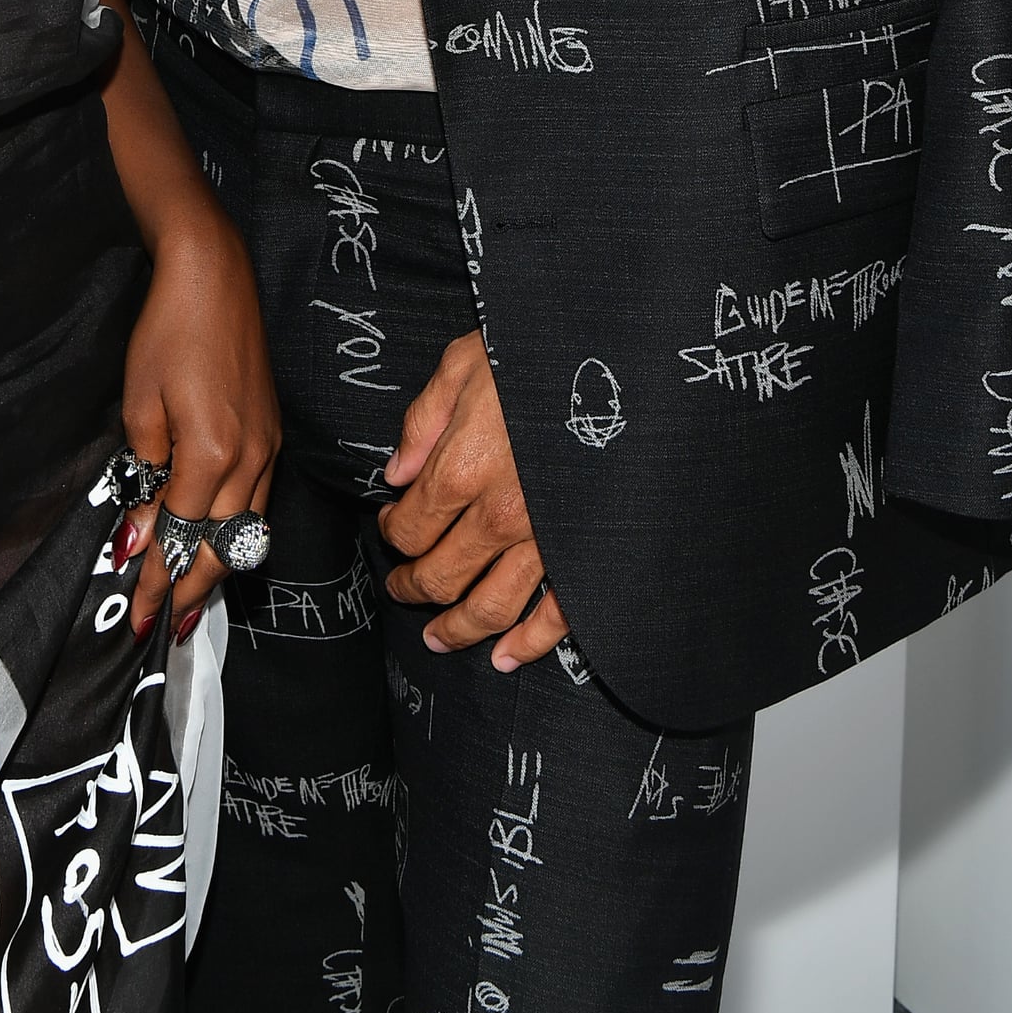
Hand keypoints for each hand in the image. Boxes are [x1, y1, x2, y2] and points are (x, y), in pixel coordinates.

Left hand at [116, 201, 280, 641]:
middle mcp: (251, 459)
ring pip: (247, 530)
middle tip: (158, 623)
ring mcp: (270, 446)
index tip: (133, 613)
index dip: (154, 579)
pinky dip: (235, 533)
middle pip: (223, 547)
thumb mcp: (139, 402)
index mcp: (212, 454)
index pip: (180, 537)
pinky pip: (258, 501)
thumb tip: (143, 527)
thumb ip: (145, 470)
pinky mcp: (275, 432)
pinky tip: (218, 544)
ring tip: (188, 601)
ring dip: (217, 569)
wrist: (214, 276)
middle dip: (189, 590)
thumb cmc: (167, 331)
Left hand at [379, 329, 569, 672]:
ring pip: (490, 608)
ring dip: (459, 630)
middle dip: (412, 587)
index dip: (392, 530)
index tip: (392, 521)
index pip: (409, 527)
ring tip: (439, 639)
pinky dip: (529, 645)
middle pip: (440, 576)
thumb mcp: (464, 363)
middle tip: (401, 587)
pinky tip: (507, 659)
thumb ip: (423, 421)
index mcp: (461, 468)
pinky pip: (556, 616)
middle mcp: (499, 516)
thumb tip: (396, 472)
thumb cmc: (536, 354)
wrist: (619, 359)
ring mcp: (544, 541)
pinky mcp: (583, 554)